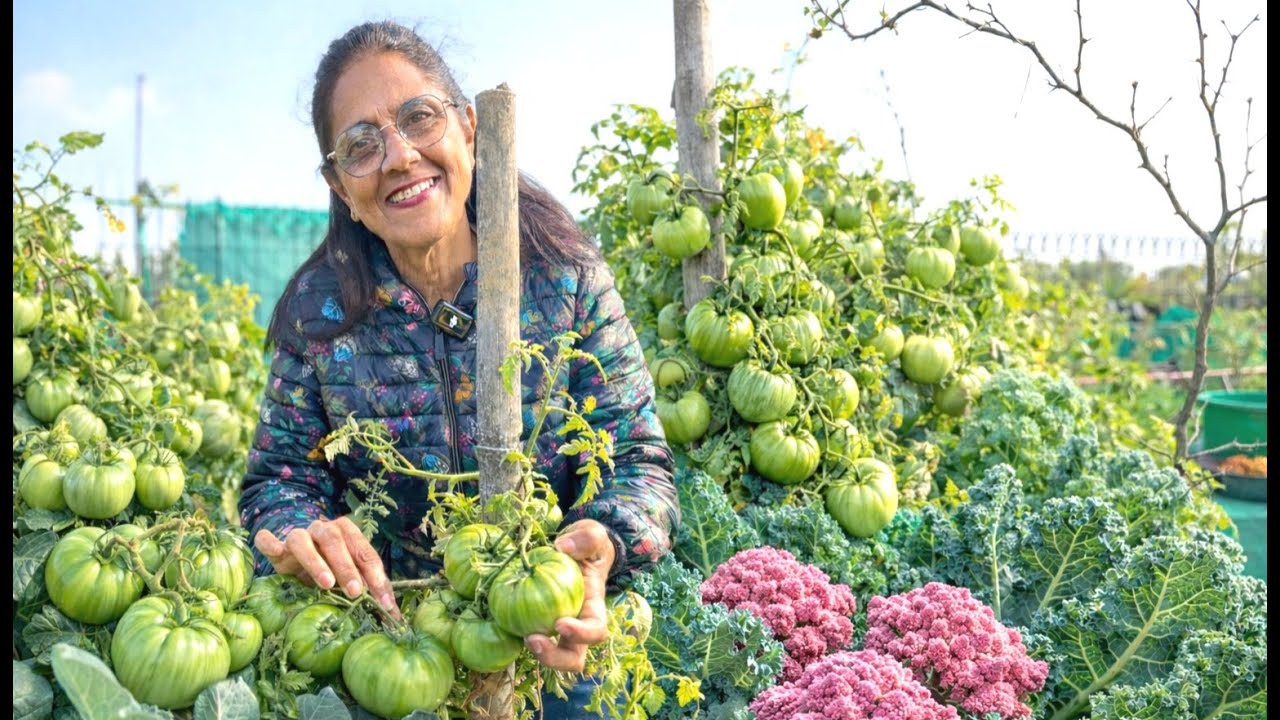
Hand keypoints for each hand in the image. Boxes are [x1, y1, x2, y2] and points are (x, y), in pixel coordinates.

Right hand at [254, 516, 400, 619]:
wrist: (296, 557)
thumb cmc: (330, 567)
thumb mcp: (351, 576)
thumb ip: (369, 588)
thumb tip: (393, 615)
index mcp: (348, 532)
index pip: (365, 553)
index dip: (376, 577)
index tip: (384, 603)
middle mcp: (322, 529)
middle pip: (335, 541)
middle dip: (347, 567)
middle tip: (355, 591)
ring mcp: (298, 535)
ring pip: (304, 541)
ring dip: (315, 561)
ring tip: (327, 583)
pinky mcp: (276, 546)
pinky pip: (268, 540)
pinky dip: (270, 543)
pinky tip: (275, 552)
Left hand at [525, 519, 614, 671]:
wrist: (574, 551)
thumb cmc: (586, 546)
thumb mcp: (593, 534)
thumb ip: (587, 537)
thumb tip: (562, 547)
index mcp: (593, 608)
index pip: (595, 631)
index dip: (582, 634)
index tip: (560, 623)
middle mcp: (576, 624)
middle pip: (573, 657)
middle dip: (555, 658)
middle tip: (533, 640)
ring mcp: (555, 628)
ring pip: (550, 655)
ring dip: (536, 653)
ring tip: (522, 637)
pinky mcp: (535, 623)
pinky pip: (526, 636)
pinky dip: (514, 634)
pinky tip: (500, 620)